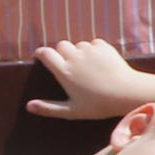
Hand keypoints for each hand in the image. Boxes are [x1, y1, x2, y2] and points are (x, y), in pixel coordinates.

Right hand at [24, 39, 154, 120]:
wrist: (127, 93)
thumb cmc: (98, 105)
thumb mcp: (72, 111)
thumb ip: (49, 108)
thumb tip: (28, 106)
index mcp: (64, 71)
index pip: (46, 54)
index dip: (41, 53)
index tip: (40, 55)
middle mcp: (75, 57)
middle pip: (61, 45)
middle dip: (61, 52)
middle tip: (67, 63)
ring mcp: (90, 50)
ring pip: (79, 44)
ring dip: (79, 51)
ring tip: (86, 66)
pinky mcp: (104, 47)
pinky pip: (94, 43)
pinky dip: (94, 49)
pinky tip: (100, 62)